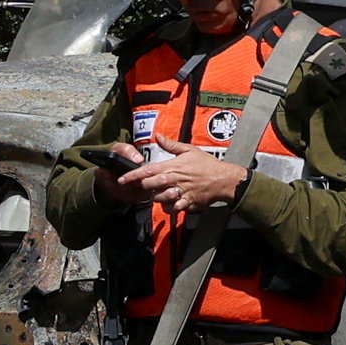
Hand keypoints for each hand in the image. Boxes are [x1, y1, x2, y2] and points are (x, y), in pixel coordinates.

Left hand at [116, 144, 250, 208]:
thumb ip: (171, 145)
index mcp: (173, 166)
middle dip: (143, 188)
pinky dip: (169, 208)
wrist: (223, 179)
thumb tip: (157, 136)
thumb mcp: (189, 150)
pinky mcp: (188, 203)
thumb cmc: (207, 164)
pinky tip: (171, 204)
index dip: (133, 176)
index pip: (147, 171)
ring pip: (159, 199)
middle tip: (142, 188)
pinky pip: (173, 208)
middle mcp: (175, 179)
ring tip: (161, 193)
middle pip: (150, 186)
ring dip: (156, 198)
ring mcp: (181, 192)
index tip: (122, 180)